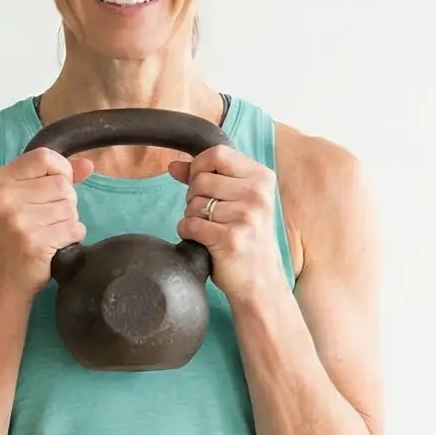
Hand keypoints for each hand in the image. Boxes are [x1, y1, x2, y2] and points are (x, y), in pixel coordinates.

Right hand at [0, 148, 94, 293]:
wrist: (3, 280)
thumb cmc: (16, 236)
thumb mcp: (26, 200)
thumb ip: (56, 177)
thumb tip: (88, 164)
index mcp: (0, 180)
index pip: (44, 156)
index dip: (62, 169)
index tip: (59, 185)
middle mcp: (5, 197)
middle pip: (62, 184)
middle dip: (66, 201)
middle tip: (48, 219)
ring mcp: (18, 220)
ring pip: (70, 206)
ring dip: (69, 221)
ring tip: (50, 232)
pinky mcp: (34, 241)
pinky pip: (73, 228)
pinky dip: (72, 236)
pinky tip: (56, 244)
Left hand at [170, 145, 285, 302]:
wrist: (260, 280)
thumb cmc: (246, 237)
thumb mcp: (236, 200)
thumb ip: (206, 177)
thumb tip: (173, 164)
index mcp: (262, 177)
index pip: (217, 153)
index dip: (199, 166)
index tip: (199, 183)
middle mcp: (257, 194)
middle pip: (200, 179)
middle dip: (193, 197)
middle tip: (208, 215)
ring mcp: (246, 216)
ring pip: (192, 203)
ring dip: (191, 217)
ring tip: (210, 229)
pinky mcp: (231, 239)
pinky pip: (189, 225)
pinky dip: (188, 233)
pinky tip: (203, 241)